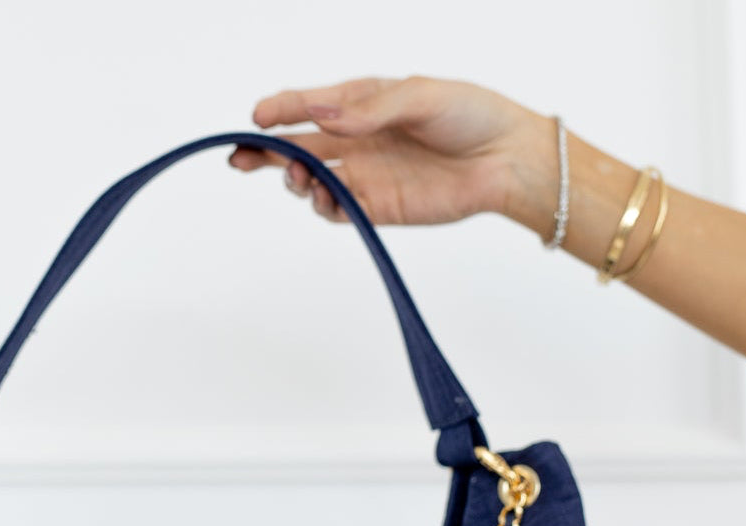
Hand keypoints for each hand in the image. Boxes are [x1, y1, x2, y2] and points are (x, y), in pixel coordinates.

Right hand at [231, 75, 550, 229]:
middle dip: (264, 152)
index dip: (280, 110)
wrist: (505, 160)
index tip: (257, 118)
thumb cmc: (470, 115)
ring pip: (310, 180)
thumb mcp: (422, 96)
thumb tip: (324, 116)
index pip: (310, 105)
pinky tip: (322, 196)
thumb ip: (372, 109)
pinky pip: (336, 209)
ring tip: (297, 176)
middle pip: (297, 146)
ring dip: (294, 179)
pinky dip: (322, 205)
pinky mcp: (376, 207)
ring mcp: (364, 175)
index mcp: (363, 103)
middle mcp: (357, 139)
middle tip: (240, 158)